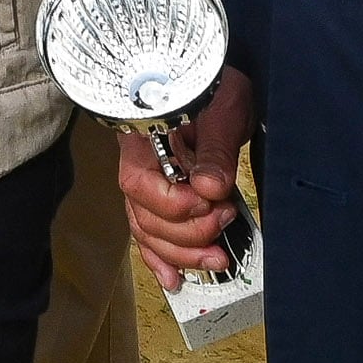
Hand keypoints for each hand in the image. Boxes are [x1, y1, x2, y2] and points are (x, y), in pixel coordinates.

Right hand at [118, 70, 255, 289]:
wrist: (218, 84)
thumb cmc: (215, 86)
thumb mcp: (222, 108)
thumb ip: (215, 147)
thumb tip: (210, 187)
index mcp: (142, 139)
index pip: (140, 185)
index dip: (176, 204)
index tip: (214, 203)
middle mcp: (138, 165)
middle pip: (144, 216)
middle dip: (187, 234)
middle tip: (225, 223)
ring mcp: (148, 184)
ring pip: (148, 231)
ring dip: (181, 253)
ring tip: (217, 258)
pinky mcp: (163, 197)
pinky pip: (150, 234)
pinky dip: (161, 259)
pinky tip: (174, 278)